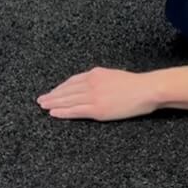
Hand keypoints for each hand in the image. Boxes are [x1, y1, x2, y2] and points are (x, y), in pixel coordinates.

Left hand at [37, 67, 158, 121]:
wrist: (147, 90)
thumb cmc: (135, 84)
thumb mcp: (114, 75)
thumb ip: (100, 79)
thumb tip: (91, 84)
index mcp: (95, 74)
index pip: (72, 81)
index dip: (60, 87)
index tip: (52, 91)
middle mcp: (91, 83)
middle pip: (67, 90)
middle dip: (53, 95)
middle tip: (41, 99)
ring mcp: (93, 96)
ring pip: (68, 100)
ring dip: (53, 103)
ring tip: (43, 106)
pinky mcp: (97, 109)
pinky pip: (75, 110)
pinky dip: (63, 112)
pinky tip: (54, 113)